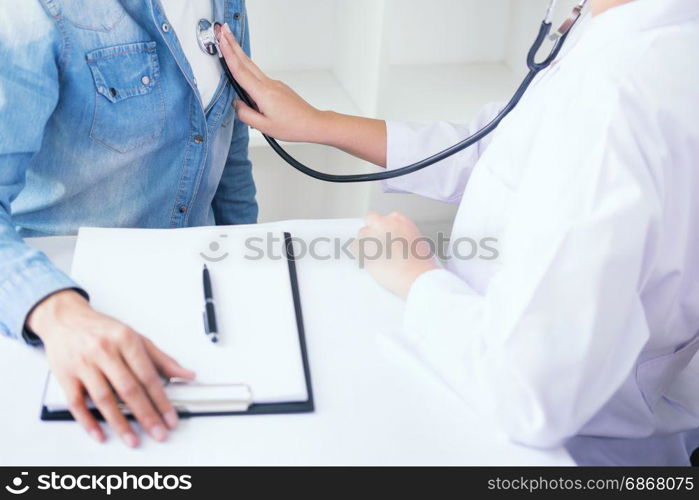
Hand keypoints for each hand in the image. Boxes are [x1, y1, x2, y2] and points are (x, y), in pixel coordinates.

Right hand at [28, 290, 194, 446]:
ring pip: (104, 398)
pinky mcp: (65, 375)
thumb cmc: (102, 329)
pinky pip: (77, 403)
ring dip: (120, 422)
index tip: (170, 417)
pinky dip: (88, 421)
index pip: (148, 376)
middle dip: (146, 414)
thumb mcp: (136, 337)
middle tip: (158, 432)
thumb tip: (186, 374)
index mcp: (125, 340)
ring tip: (133, 438)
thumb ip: (161, 359)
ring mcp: (83, 364)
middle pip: (128, 389)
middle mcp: (104, 351)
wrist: (65, 318)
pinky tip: (100, 432)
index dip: (161, 400)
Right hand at [217, 23, 328, 142]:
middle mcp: (269, 84)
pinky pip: (259, 79)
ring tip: (229, 45)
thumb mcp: (264, 127)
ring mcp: (274, 84)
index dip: (228, 54)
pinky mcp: (278, 87)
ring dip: (240, 56)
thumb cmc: (292, 126)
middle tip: (222, 30)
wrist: (312, 123)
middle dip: (233, 45)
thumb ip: (245, 114)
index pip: (240, 70)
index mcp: (263, 93)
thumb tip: (236, 103)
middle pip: (246, 62)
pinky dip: (249, 73)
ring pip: (253, 69)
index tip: (221, 40)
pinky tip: (245, 76)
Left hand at [353, 212, 439, 297]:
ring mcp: (371, 235)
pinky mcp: (363, 249)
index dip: (385, 228)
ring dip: (366, 242)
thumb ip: (403, 235)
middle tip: (378, 242)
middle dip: (373, 230)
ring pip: (362, 233)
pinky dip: (360, 253)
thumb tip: (397, 240)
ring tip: (376, 255)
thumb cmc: (420, 263)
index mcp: (399, 220)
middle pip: (370, 219)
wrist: (416, 275)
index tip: (386, 235)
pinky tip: (369, 260)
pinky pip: (355, 247)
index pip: (386, 217)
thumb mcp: (417, 240)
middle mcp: (383, 224)